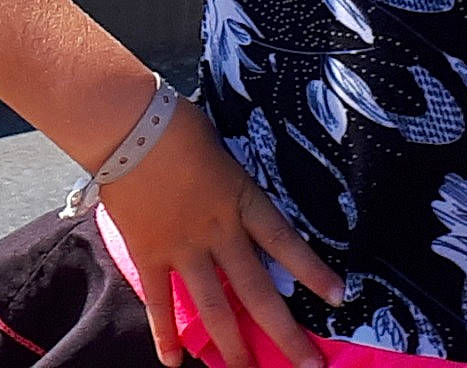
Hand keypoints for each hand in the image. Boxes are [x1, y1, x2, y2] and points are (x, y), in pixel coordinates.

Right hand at [98, 103, 344, 367]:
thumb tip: (231, 191)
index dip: (312, 271)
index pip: (285, 242)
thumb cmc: (175, 124)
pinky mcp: (149, 254)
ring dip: (232, 347)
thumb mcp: (219, 148)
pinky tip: (175, 363)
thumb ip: (229, 181)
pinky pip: (159, 301)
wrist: (127, 125)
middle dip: (284, 333)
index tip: (338, 298)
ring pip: (214, 308)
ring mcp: (183, 248)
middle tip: (307, 365)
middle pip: (257, 292)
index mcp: (240, 200)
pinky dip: (166, 334)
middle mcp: (218, 232)